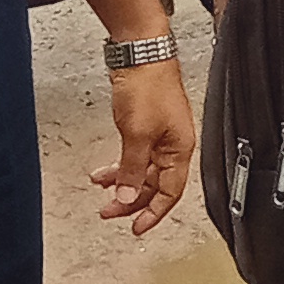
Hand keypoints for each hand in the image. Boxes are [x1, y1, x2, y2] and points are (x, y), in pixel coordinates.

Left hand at [95, 58, 194, 232]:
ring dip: (124, 184)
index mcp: (180, 149)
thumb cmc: (148, 86)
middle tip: (110, 213)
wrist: (140, 54)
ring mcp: (161, 136)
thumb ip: (133, 170)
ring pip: (144, 172)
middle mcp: (174, 145)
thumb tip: (128, 198)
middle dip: (133, 201)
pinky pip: (137, 158)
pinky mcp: (148, 127)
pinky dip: (121, 167)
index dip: (154, 214)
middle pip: (156, 185)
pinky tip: (106, 171)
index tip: (137, 228)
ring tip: (103, 192)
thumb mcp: (137, 135)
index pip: (170, 193)